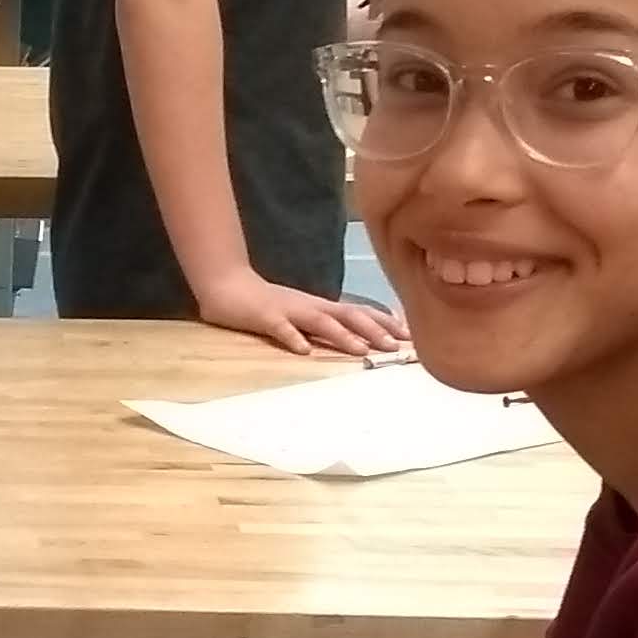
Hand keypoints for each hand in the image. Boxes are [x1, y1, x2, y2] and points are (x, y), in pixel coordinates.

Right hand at [189, 272, 402, 357]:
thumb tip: (357, 337)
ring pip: (321, 322)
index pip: (360, 312)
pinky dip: (293, 339)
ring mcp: (289, 310)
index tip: (410, 336)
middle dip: (374, 330)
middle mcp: (311, 306)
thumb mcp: (302, 313)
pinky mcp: (265, 317)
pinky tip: (303, 352)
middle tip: (397, 347)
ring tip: (361, 350)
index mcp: (321, 306)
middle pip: (348, 315)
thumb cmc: (267, 303)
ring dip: (342, 336)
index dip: (385, 323)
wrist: (227, 286)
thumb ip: (326, 323)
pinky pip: (281, 329)